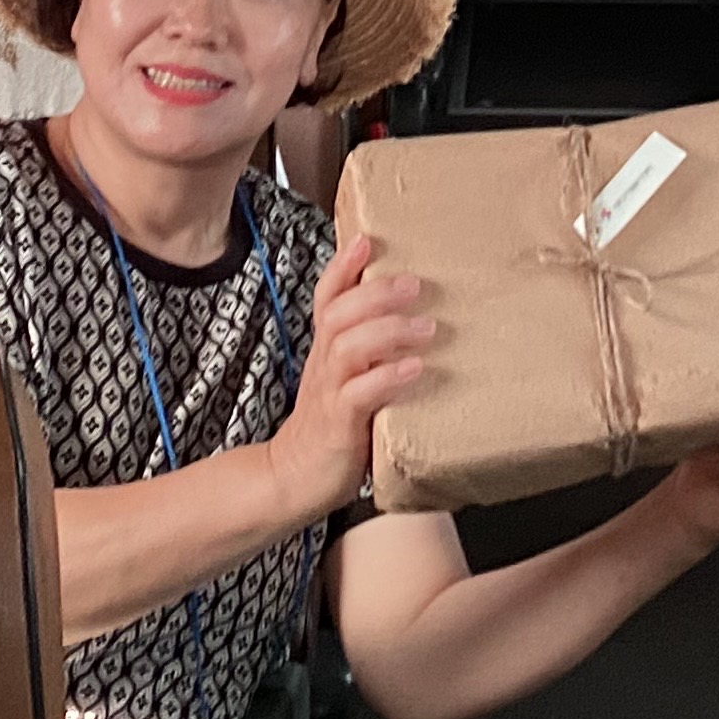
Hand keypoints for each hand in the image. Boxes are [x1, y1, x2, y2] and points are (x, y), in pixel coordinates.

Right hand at [268, 234, 434, 518]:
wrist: (292, 478)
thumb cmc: (332, 426)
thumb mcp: (348, 380)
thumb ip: (372, 354)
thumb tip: (423, 324)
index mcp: (326, 349)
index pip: (327, 298)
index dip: (343, 267)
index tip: (366, 240)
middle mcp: (324, 363)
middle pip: (339, 313)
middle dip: (376, 292)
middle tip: (415, 283)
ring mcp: (329, 392)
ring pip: (347, 346)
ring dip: (389, 331)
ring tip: (426, 326)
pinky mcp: (338, 423)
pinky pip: (359, 394)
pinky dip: (387, 377)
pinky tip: (415, 369)